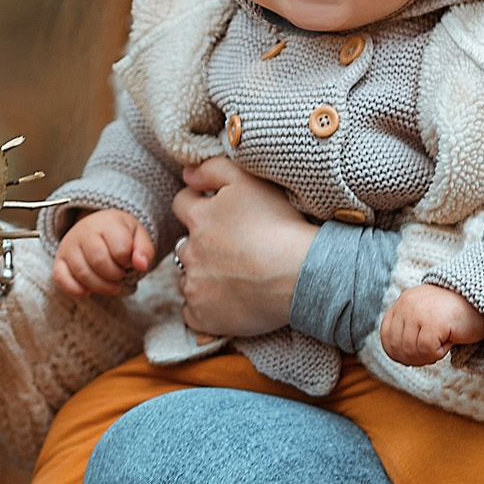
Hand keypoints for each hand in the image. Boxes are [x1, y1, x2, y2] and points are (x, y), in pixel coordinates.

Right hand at [54, 209, 152, 297]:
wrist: (96, 225)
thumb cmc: (120, 234)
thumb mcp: (138, 235)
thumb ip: (145, 250)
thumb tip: (141, 265)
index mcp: (107, 223)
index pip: (120, 249)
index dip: (128, 262)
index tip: (128, 260)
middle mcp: (84, 232)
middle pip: (99, 261)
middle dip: (115, 275)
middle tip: (120, 274)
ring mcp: (69, 246)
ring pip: (82, 273)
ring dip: (101, 286)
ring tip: (111, 284)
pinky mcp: (59, 260)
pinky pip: (61, 278)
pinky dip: (76, 290)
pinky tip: (88, 291)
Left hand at [169, 158, 318, 336]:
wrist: (301, 273)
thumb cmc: (279, 224)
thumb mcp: (247, 180)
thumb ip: (211, 169)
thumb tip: (186, 174)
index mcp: (198, 218)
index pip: (181, 205)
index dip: (198, 207)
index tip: (220, 217)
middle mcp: (190, 251)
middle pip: (184, 245)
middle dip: (201, 246)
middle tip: (232, 251)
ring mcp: (195, 285)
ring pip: (188, 278)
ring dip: (202, 277)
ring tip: (235, 279)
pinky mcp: (203, 315)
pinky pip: (192, 312)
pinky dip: (205, 308)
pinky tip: (229, 303)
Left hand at [380, 283, 483, 365]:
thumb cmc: (456, 315)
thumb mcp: (426, 319)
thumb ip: (409, 330)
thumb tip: (398, 358)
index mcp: (402, 303)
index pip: (387, 337)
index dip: (399, 354)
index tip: (417, 357)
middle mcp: (406, 304)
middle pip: (397, 347)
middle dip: (415, 358)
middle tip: (434, 353)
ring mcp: (418, 311)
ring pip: (410, 350)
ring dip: (428, 355)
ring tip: (443, 344)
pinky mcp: (433, 321)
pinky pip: (426, 349)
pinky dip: (439, 353)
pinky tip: (450, 341)